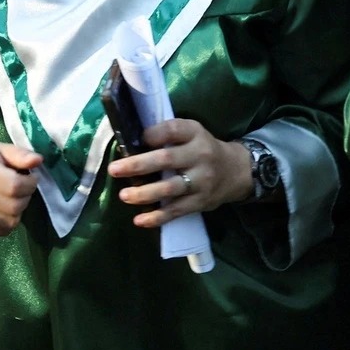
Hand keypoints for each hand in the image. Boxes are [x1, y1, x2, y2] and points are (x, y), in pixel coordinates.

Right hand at [0, 136, 40, 236]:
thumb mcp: (4, 149)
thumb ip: (21, 155)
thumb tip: (38, 160)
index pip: (14, 186)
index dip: (30, 184)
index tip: (32, 179)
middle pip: (13, 207)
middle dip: (25, 198)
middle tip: (23, 190)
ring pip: (9, 222)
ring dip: (18, 212)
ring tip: (12, 198)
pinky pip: (1, 231)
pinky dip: (8, 222)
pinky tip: (2, 208)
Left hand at [108, 119, 251, 224]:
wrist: (235, 171)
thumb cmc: (201, 149)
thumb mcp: (191, 133)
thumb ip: (167, 135)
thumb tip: (131, 143)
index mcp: (194, 133)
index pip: (172, 129)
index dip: (151, 135)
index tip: (133, 141)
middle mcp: (200, 155)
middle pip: (166, 160)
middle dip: (138, 165)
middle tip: (115, 170)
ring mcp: (201, 180)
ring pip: (170, 188)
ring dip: (144, 193)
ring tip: (124, 195)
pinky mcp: (201, 202)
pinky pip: (177, 211)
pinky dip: (158, 217)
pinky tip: (140, 220)